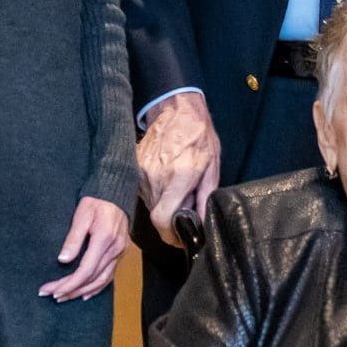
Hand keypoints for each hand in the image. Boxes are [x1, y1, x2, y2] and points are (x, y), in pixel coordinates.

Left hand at [41, 197, 129, 301]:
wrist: (115, 192)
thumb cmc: (96, 201)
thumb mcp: (81, 215)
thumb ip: (73, 238)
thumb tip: (63, 260)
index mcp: (104, 239)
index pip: (86, 270)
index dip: (69, 284)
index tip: (53, 290)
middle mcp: (115, 249)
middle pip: (92, 278)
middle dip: (72, 290)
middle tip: (53, 295)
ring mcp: (120, 252)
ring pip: (102, 280)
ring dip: (83, 291)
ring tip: (65, 297)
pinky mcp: (121, 252)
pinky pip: (109, 275)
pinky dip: (97, 287)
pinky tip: (85, 294)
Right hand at [137, 93, 221, 247]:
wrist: (177, 109)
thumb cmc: (200, 137)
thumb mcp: (212, 169)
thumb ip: (205, 199)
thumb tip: (203, 226)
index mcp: (177, 178)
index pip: (162, 220)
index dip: (170, 235)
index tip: (179, 237)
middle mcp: (155, 177)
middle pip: (156, 215)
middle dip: (170, 219)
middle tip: (185, 208)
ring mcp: (141, 171)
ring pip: (149, 203)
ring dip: (162, 203)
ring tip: (176, 188)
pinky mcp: (134, 166)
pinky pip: (144, 189)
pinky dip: (155, 191)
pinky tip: (166, 178)